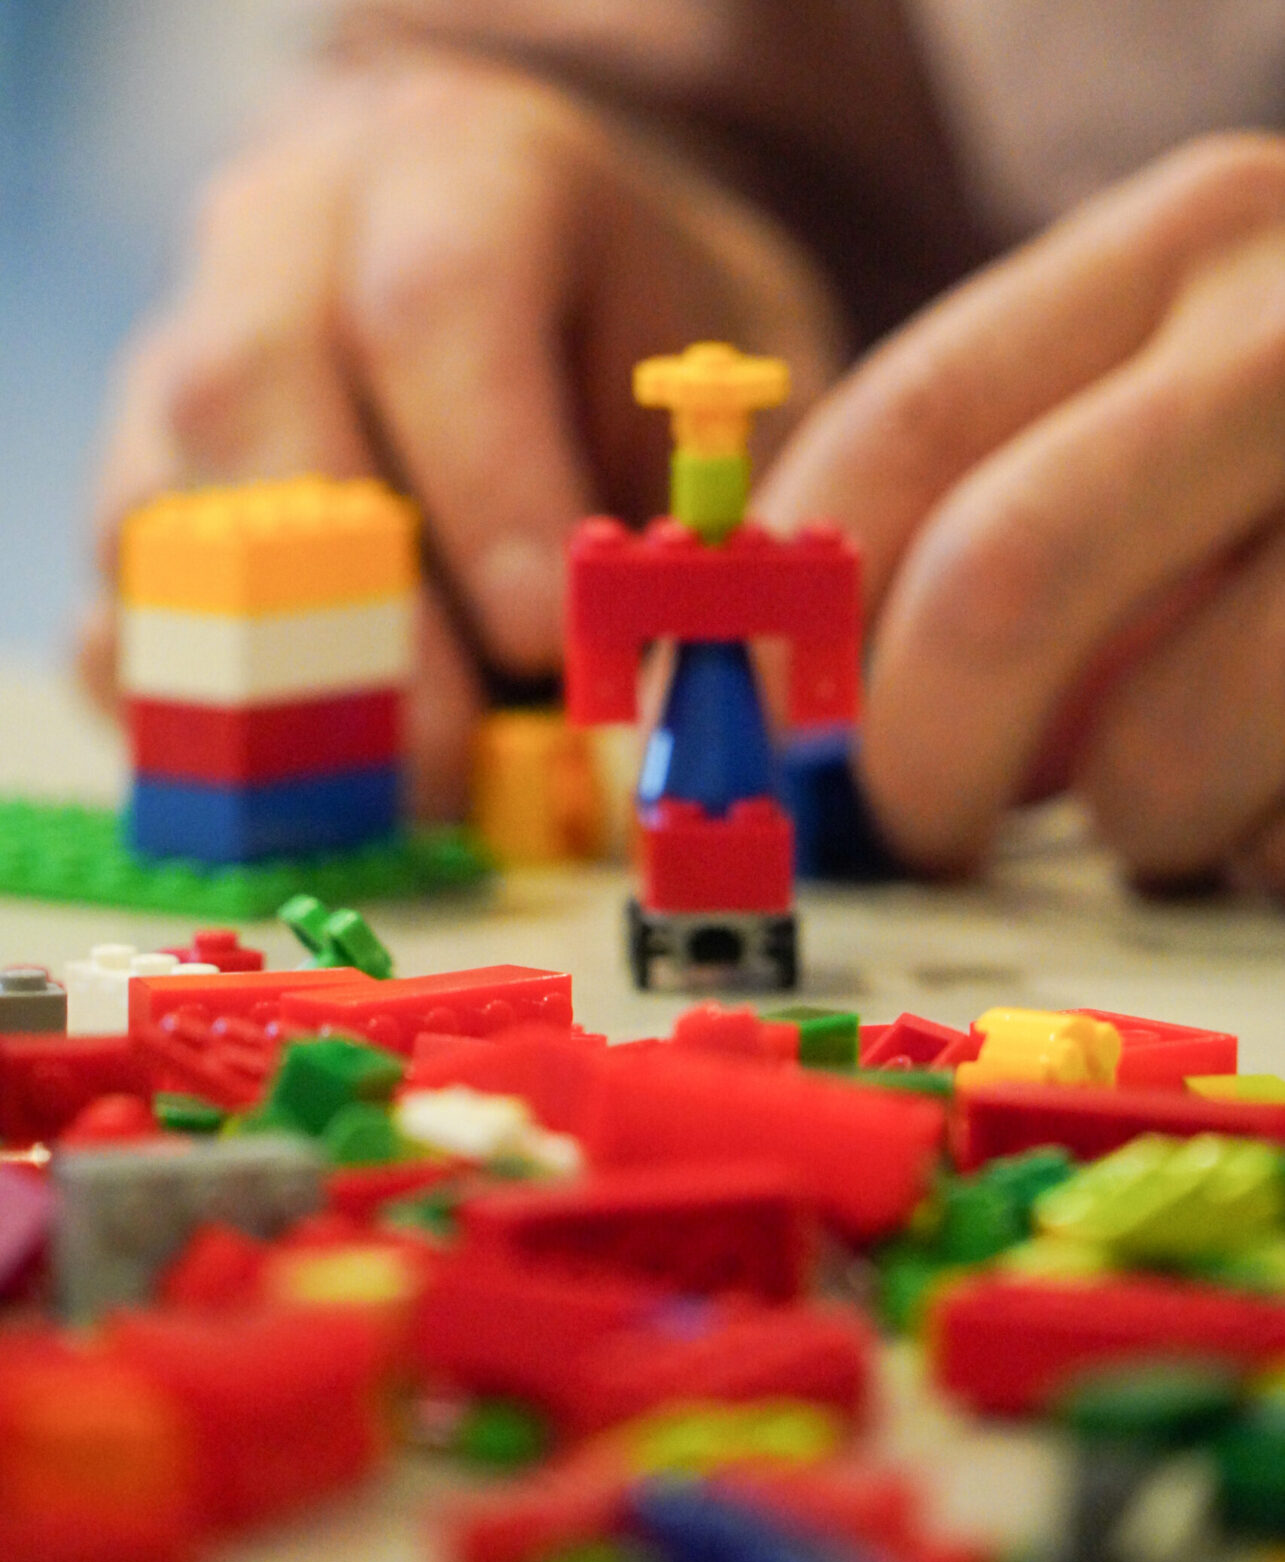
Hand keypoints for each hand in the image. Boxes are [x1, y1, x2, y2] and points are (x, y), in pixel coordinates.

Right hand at [83, 41, 842, 816]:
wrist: (559, 301)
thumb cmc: (650, 365)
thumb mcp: (722, 418)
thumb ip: (698, 544)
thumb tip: (650, 735)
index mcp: (463, 170)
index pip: (435, 299)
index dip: (487, 482)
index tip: (547, 637)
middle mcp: (289, 240)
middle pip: (252, 398)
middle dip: (361, 618)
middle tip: (458, 774)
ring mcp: (185, 358)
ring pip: (159, 517)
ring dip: (278, 689)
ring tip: (405, 797)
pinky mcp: (144, 487)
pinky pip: (119, 613)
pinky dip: (210, 720)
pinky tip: (323, 775)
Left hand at [756, 133, 1284, 891]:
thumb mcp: (1170, 391)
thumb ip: (1004, 494)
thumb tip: (812, 699)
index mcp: (1189, 244)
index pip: (905, 428)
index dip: (792, 613)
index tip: (758, 728)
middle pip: (1007, 578)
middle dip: (918, 757)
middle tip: (915, 832)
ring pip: (1163, 756)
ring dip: (1125, 824)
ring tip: (1169, 793)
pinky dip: (1250, 854)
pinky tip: (1279, 792)